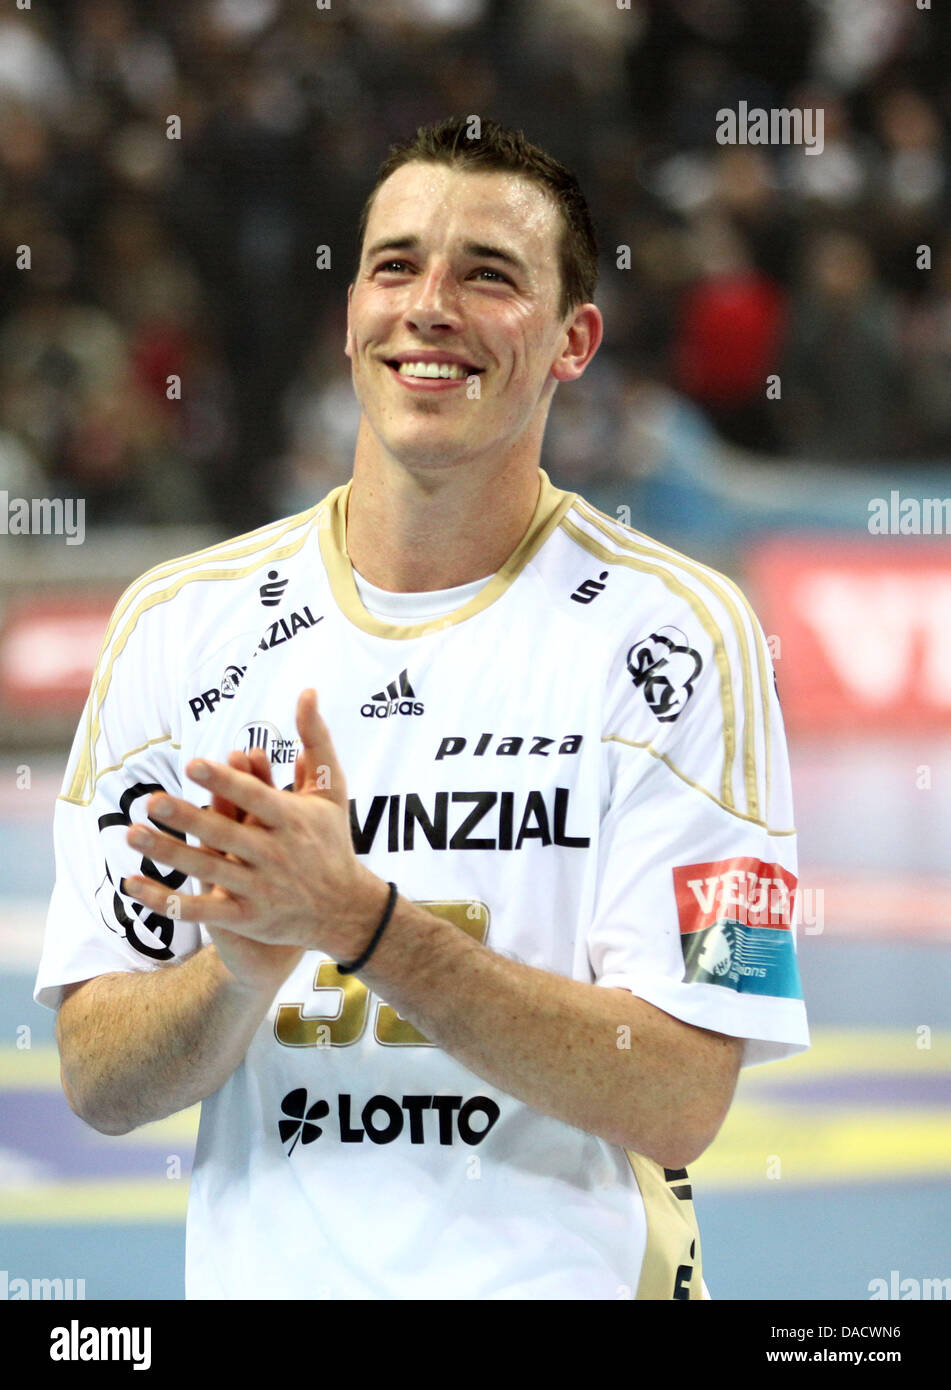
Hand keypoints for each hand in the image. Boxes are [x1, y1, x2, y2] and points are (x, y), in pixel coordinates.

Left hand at [123, 689, 387, 960]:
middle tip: (152, 801)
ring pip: (207, 870)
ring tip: (132, 833)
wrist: (345, 910)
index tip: (193, 765)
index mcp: (292, 821)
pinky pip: (200, 910)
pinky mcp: (246, 917)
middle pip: (226, 834)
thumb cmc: (332, 840)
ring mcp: (259, 888)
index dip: (225, 782)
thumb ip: (316, 740)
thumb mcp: (331, 791)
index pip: (255, 798)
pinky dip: (165, 901)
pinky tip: (133, 884)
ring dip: (168, 854)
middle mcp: (275, 855)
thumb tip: (307, 691)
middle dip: (187, 819)